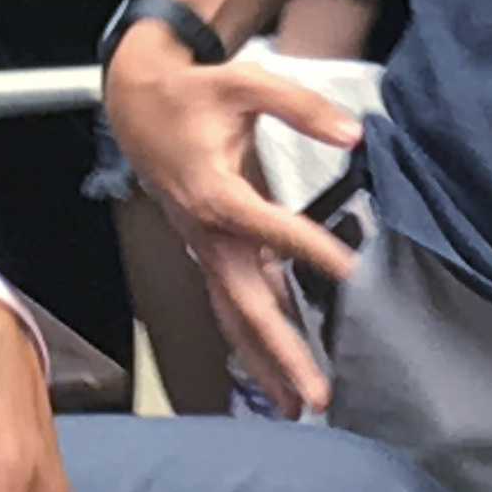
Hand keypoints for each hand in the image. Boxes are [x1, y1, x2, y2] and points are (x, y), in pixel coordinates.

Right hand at [104, 30, 366, 417]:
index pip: (262, 226)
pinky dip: (255, 339)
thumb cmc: (192, 94)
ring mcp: (205, 248)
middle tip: (314, 394)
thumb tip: (354, 134)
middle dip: (280, 352)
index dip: (303, 246)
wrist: (137, 104)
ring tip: (298, 408)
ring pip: (235, 316)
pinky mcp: (210, 251)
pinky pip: (232, 304)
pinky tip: (280, 371)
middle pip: (243, 303)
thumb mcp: (246, 83)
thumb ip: (301, 107)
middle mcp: (205, 231)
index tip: (348, 270)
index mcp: (211, 190)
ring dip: (266, 363)